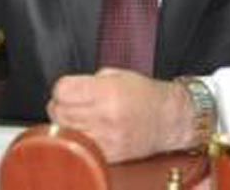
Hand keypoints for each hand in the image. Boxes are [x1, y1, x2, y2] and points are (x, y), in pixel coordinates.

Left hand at [46, 68, 195, 162]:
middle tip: (70, 103)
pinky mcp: (110, 155)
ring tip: (78, 117)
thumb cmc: (145, 95)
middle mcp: (105, 116)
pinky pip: (80, 148)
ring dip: (66, 124)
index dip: (60, 88)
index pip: (62, 91)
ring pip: (66, 132)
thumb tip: (65, 92)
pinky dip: (78, 140)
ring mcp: (107, 138)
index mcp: (107, 91)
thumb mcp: (117, 75)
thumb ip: (88, 81)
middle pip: (60, 112)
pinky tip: (86, 131)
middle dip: (59, 106)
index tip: (66, 89)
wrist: (169, 119)